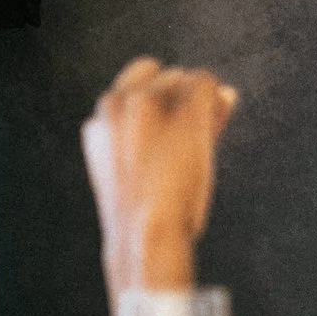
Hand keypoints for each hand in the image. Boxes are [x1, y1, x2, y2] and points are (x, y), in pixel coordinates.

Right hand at [81, 55, 237, 297]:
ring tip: (203, 138)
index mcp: (99, 124)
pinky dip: (217, 103)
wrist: (145, 237)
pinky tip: (216, 127)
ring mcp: (150, 102)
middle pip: (162, 78)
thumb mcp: (137, 175)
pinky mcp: (184, 107)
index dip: (159, 102)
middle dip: (180, 99)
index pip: (133, 86)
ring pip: (184, 78)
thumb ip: (158, 134)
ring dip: (199, 103)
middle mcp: (118, 104)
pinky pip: (207, 83)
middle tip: (193, 137)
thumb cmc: (146, 219)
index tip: (172, 129)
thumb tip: (216, 97)